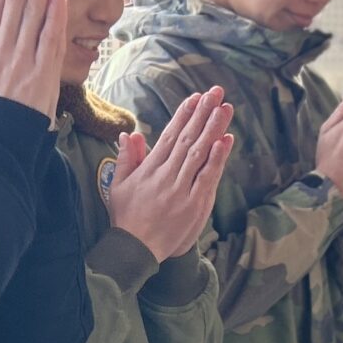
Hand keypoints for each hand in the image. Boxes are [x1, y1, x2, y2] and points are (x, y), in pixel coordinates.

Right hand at [105, 89, 233, 261]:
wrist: (134, 249)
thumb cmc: (126, 218)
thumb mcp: (118, 186)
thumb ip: (126, 159)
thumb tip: (129, 134)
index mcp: (149, 169)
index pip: (169, 135)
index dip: (184, 114)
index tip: (195, 97)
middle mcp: (166, 175)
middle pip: (187, 138)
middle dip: (202, 113)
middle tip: (215, 92)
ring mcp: (180, 190)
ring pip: (199, 153)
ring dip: (213, 128)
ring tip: (224, 108)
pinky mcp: (193, 205)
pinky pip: (207, 177)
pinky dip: (216, 159)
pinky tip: (225, 140)